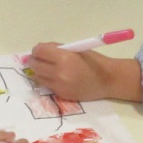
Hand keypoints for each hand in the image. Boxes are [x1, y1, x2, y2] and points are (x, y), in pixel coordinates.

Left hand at [25, 46, 142, 102]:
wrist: (107, 80)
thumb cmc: (93, 61)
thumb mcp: (76, 49)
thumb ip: (57, 48)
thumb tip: (40, 49)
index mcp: (64, 58)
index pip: (39, 51)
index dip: (37, 49)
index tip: (39, 50)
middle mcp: (59, 73)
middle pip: (35, 65)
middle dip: (35, 60)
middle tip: (39, 58)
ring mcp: (59, 86)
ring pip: (38, 77)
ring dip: (39, 71)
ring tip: (46, 67)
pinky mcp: (61, 94)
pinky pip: (47, 85)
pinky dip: (48, 80)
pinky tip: (55, 76)